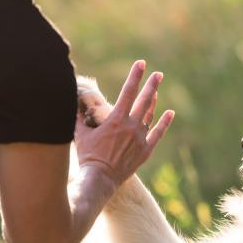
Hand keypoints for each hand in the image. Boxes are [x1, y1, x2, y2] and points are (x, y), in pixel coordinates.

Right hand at [75, 60, 174, 187]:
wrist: (100, 178)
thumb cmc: (87, 155)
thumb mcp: (80, 132)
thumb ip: (79, 115)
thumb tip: (72, 100)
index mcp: (116, 119)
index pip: (128, 92)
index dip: (135, 76)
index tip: (141, 64)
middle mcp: (131, 127)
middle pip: (144, 101)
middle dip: (151, 85)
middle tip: (158, 74)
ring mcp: (140, 139)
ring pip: (150, 116)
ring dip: (153, 102)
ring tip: (156, 91)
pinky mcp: (145, 151)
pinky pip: (157, 134)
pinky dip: (164, 123)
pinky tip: (170, 113)